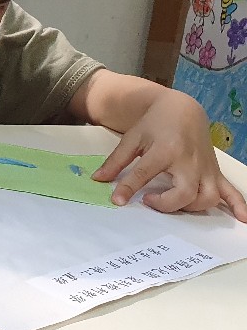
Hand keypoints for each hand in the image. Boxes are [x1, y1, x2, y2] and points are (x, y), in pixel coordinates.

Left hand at [93, 90, 246, 220]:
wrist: (181, 109)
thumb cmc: (155, 124)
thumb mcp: (132, 138)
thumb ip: (116, 161)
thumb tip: (98, 180)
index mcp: (165, 150)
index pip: (145, 173)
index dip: (129, 188)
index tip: (118, 201)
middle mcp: (188, 161)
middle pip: (185, 193)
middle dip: (166, 204)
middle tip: (148, 199)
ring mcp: (205, 168)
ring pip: (207, 196)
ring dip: (191, 207)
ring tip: (173, 203)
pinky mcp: (214, 171)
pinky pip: (231, 191)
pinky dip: (238, 205)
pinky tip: (242, 219)